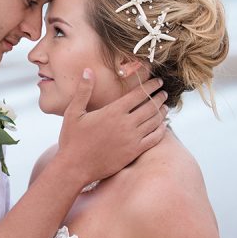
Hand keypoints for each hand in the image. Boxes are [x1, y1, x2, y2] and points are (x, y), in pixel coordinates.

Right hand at [57, 68, 168, 185]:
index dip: (150, 86)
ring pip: (154, 122)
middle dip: (159, 98)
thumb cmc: (72, 139)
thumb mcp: (73, 112)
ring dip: (162, 112)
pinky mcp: (134, 152)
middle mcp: (125, 124)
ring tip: (165, 107)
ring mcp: (131, 139)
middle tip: (164, 93)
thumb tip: (88, 70)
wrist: (75, 167)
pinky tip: (162, 126)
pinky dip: (161, 130)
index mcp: (113, 111)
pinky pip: (154, 139)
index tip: (157, 81)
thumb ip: (84, 91)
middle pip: (150, 106)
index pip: (138, 94)